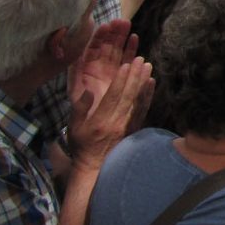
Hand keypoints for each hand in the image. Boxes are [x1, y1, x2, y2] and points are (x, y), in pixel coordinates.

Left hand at [68, 20, 136, 115]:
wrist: (94, 132)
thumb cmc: (82, 119)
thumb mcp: (77, 111)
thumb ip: (81, 102)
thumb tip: (89, 94)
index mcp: (82, 73)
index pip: (89, 51)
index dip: (97, 38)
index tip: (105, 27)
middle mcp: (95, 69)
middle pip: (104, 47)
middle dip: (112, 33)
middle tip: (121, 21)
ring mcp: (109, 71)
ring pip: (115, 51)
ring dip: (122, 38)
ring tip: (128, 25)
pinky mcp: (121, 76)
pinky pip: (126, 60)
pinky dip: (130, 50)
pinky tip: (135, 39)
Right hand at [68, 52, 153, 170]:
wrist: (95, 165)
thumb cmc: (81, 143)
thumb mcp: (74, 126)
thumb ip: (80, 108)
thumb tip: (88, 90)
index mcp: (100, 121)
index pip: (113, 97)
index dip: (120, 80)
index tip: (126, 65)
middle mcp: (116, 122)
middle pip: (128, 96)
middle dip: (135, 76)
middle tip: (140, 59)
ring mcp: (128, 125)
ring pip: (138, 100)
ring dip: (143, 82)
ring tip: (148, 66)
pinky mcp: (135, 128)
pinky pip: (143, 109)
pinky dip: (148, 95)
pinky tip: (151, 82)